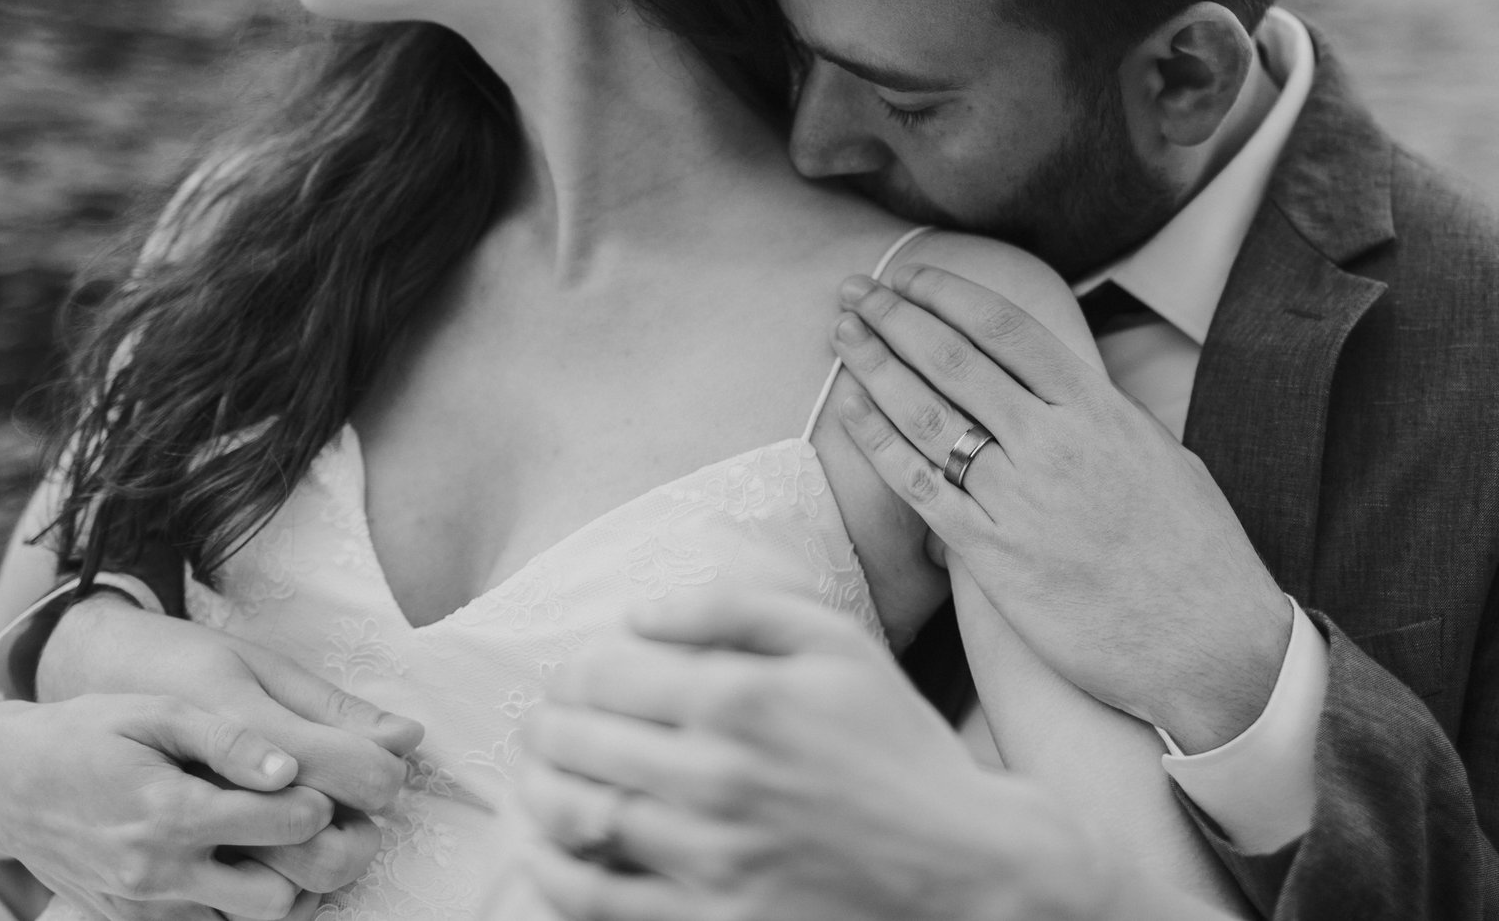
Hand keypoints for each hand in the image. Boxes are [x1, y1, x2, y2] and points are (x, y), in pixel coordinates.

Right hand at [33, 596, 424, 898]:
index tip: (323, 784)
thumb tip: (290, 768)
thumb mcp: (157, 713)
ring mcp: (142, 907)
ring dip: (275, 890)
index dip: (318, 803)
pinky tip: (242, 867)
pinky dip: (233, 907)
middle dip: (309, 863)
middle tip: (317, 827)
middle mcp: (158, 872)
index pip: (284, 824)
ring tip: (283, 847)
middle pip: (275, 896)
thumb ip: (228, 739)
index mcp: (172, 812)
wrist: (7, 784)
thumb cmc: (90, 733)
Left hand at [513, 590, 1115, 920]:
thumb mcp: (837, 645)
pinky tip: (543, 852)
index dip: (576, 668)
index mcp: (743, 697)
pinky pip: (598, 901)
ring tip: (534, 780)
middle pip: (578, 740)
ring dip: (537, 791)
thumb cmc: (896, 747)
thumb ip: (736, 608)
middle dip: (544, 726)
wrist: (963, 868)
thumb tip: (638, 609)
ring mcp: (712, 857)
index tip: (581, 676)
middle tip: (542, 726)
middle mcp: (718, 776)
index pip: (604, 671)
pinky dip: (552, 872)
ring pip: (577, 817)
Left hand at [832, 265, 1292, 752]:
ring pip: (926, 414)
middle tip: (854, 293)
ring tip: (843, 335)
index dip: (949, 295)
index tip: (911, 277)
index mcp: (1098, 409)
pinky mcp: (994, 556)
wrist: (1211, 644)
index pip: (1006, 329)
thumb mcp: (1163, 456)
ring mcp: (1019, 498)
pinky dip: (879, 444)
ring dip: (876, 367)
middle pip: (952, 360)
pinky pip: (919, 488)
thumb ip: (1105, 419)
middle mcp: (1053, 442)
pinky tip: (852, 413)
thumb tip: (1069, 395)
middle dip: (895, 318)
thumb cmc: (1198, 554)